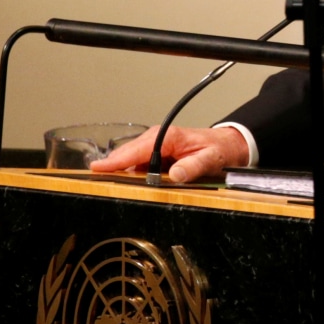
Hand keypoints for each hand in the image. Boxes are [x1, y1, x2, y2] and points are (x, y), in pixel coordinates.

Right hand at [91, 124, 249, 181]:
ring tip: (109, 187)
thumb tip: (175, 174)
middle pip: (128, 156)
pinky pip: (140, 166)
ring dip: (124, 174)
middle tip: (97, 183)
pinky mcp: (156, 156)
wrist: (227, 145)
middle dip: (113, 169)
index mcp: (168, 137)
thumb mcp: (210, 159)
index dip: (116, 161)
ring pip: (131, 162)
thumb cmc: (219, 149)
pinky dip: (134, 175)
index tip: (97, 168)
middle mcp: (157, 139)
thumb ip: (193, 167)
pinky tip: (130, 186)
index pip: (136, 150)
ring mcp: (155, 147)